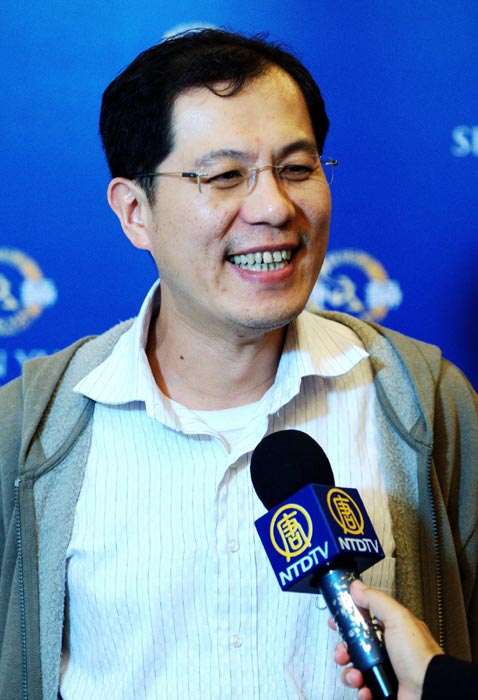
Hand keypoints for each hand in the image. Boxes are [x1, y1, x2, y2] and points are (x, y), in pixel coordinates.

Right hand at [331, 580, 443, 699]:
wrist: (429, 691)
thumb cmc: (421, 656)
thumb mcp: (397, 618)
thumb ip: (376, 600)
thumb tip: (358, 587)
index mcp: (391, 630)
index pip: (363, 620)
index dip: (348, 620)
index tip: (336, 621)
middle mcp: (387, 651)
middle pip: (354, 646)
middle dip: (344, 649)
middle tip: (343, 652)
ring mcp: (384, 671)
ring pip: (354, 668)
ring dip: (349, 672)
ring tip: (356, 675)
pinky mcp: (381, 690)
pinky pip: (362, 689)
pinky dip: (360, 689)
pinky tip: (365, 688)